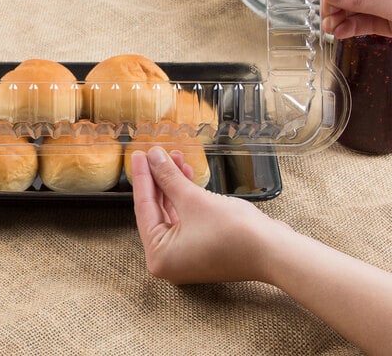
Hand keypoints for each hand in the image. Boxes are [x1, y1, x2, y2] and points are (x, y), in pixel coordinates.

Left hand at [131, 146, 282, 283]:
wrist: (275, 251)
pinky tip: (185, 173)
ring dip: (173, 184)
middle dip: (158, 178)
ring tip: (174, 157)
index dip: (142, 177)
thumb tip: (153, 157)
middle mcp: (169, 260)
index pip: (144, 208)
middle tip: (154, 153)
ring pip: (171, 211)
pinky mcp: (201, 248)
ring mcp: (186, 255)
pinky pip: (185, 217)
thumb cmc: (233, 232)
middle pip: (156, 209)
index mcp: (159, 256)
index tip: (138, 154)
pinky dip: (185, 196)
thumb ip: (168, 177)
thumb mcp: (192, 199)